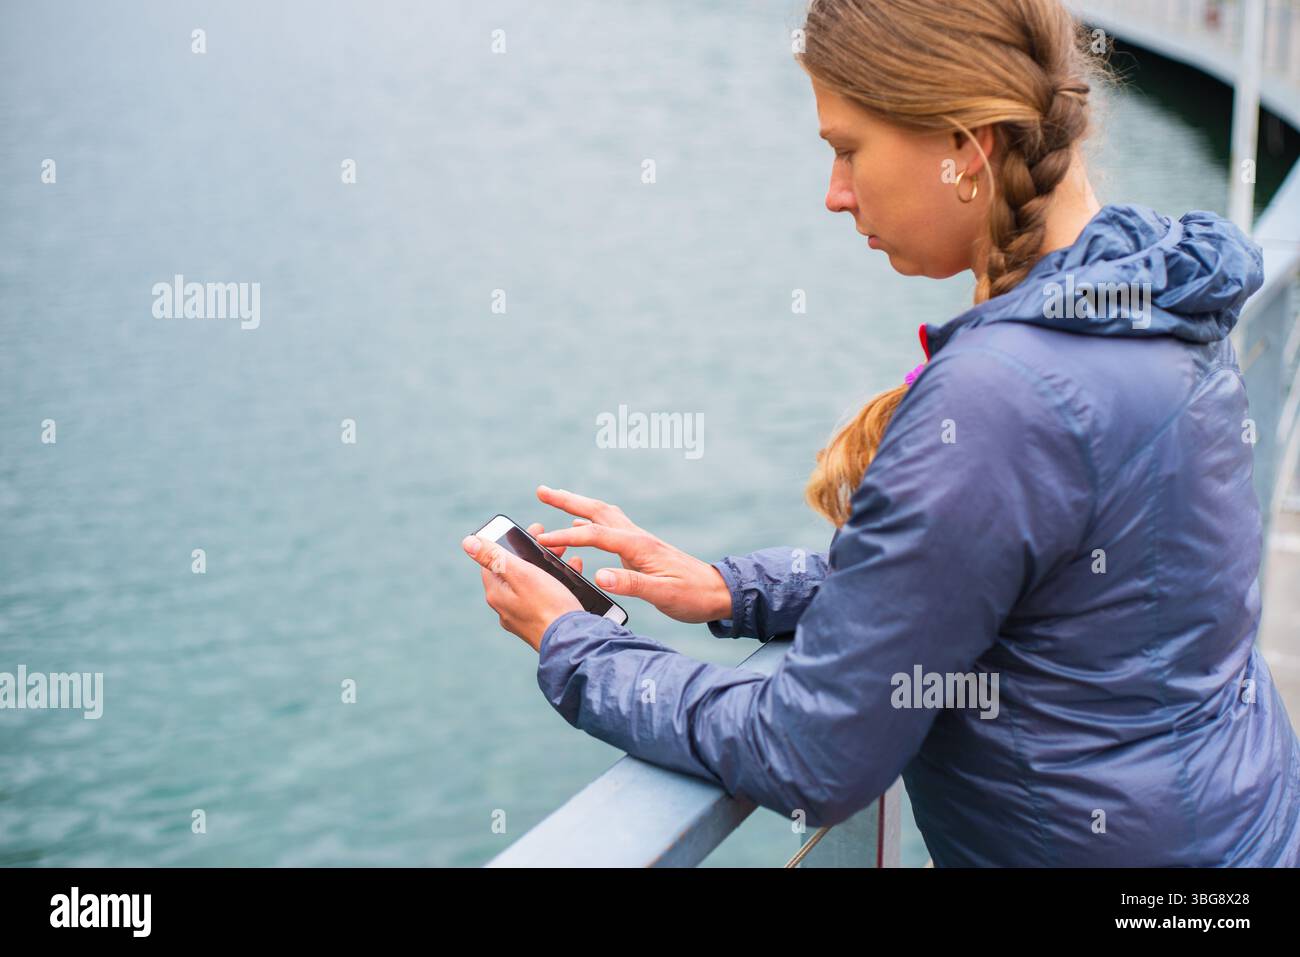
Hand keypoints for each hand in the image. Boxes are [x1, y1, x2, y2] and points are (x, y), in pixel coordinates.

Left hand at [462, 525, 582, 651]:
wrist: (572, 642)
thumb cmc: (548, 605)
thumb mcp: (521, 574)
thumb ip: (494, 557)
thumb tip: (468, 542)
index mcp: (497, 593)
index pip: (493, 560)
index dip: (509, 542)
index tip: (529, 531)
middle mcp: (505, 607)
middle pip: (514, 571)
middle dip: (533, 553)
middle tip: (553, 543)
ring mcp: (522, 617)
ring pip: (532, 583)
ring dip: (547, 567)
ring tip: (566, 558)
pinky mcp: (540, 624)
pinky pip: (544, 597)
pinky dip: (556, 584)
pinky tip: (570, 580)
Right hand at [533, 485, 732, 623]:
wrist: (718, 592)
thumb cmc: (693, 595)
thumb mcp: (663, 595)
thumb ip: (632, 584)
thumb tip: (599, 576)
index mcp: (639, 546)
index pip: (595, 535)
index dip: (567, 536)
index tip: (543, 539)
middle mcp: (637, 537)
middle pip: (597, 511)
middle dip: (568, 501)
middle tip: (541, 491)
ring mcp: (639, 541)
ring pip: (603, 515)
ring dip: (578, 506)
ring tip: (554, 499)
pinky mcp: (640, 549)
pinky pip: (609, 528)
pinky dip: (590, 521)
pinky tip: (582, 525)